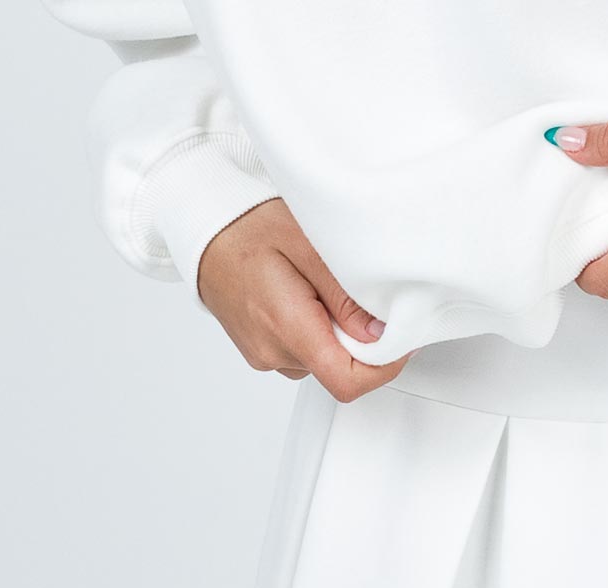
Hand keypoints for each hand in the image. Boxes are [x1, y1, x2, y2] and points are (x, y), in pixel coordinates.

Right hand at [196, 198, 417, 400]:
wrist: (207, 231)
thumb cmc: (252, 227)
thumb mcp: (309, 244)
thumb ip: (344, 294)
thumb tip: (379, 334)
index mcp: (286, 326)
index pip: (346, 381)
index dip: (384, 364)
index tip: (400, 334)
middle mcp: (272, 351)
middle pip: (338, 370)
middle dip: (362, 339)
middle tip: (363, 292)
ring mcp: (264, 354)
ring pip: (321, 359)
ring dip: (337, 331)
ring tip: (326, 284)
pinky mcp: (261, 349)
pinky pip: (303, 350)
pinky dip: (317, 328)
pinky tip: (309, 292)